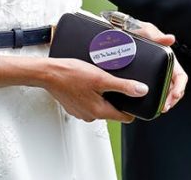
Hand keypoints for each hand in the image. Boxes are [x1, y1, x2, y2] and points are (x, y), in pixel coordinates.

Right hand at [0, 55, 147, 122]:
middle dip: (117, 96)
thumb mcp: (101, 77)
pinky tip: (89, 80)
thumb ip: (123, 86)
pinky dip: (92, 92)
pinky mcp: (75, 105)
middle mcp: (91, 115)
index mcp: (99, 111)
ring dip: (104, 93)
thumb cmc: (71, 74)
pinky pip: (90, 101)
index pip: (125, 117)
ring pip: (101, 104)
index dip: (133, 107)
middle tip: (117, 80)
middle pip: (113, 110)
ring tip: (101, 77)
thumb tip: (141, 91)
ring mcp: (82, 111)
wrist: (49, 72)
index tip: (137, 96)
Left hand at [125, 19, 187, 113]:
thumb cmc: (138, 29)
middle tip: (164, 108)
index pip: (181, 76)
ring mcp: (154, 73)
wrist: (121, 31)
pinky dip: (153, 99)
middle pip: (174, 88)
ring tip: (157, 109)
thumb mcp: (147, 32)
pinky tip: (147, 104)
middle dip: (172, 100)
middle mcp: (163, 67)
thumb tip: (171, 39)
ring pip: (164, 92)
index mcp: (168, 59)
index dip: (180, 87)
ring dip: (163, 102)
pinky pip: (152, 91)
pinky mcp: (144, 77)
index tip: (175, 96)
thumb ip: (158, 37)